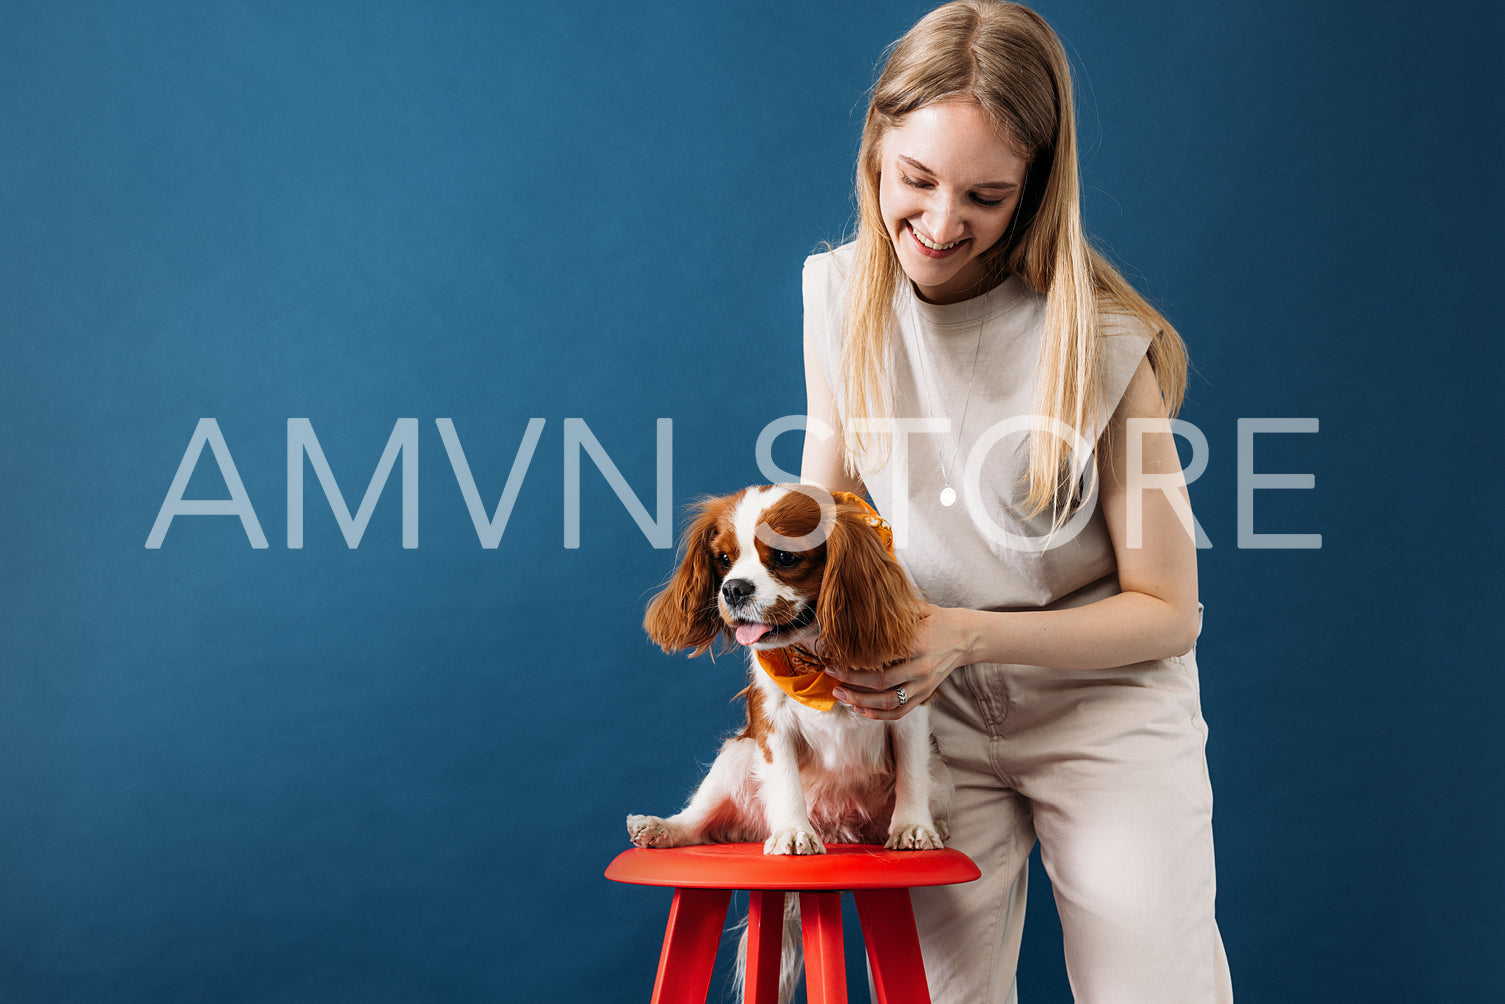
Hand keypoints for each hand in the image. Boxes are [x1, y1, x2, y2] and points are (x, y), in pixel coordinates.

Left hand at [823, 603, 974, 719]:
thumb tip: (863, 602)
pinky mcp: (926, 695)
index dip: (856, 662)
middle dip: (852, 682)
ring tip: (841, 696)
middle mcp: (922, 668)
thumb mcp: (921, 608)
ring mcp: (924, 685)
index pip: (881, 658)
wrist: (967, 637)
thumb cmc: (939, 620)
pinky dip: (880, 714)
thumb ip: (895, 610)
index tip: (836, 659)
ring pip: (889, 702)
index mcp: (918, 644)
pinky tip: (862, 709)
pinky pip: (901, 711)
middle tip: (832, 678)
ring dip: (862, 702)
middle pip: (881, 683)